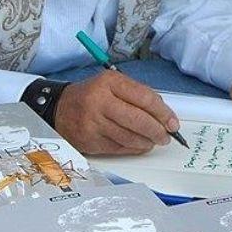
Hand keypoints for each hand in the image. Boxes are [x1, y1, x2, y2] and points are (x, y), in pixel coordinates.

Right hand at [55, 70, 179, 155]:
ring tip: (153, 141)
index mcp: (109, 83)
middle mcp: (100, 102)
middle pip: (138, 120)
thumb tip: (163, 114)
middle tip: (166, 136)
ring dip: (147, 142)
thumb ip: (137, 95)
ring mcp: (94, 123)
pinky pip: (119, 148)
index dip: (163, 113)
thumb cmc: (91, 96)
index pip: (144, 98)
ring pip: (130, 137)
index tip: (172, 122)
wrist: (59, 109)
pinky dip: (133, 148)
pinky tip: (139, 145)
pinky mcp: (91, 141)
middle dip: (157, 131)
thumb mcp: (112, 85)